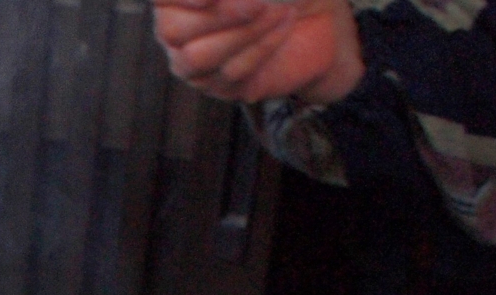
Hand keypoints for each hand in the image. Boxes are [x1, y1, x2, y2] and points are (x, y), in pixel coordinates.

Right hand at [154, 0, 364, 105]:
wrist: (322, 17)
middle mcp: (178, 28)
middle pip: (172, 29)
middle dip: (220, 13)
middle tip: (260, 2)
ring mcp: (194, 61)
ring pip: (196, 57)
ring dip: (243, 32)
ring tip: (280, 11)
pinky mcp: (220, 86)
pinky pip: (229, 74)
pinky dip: (262, 46)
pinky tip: (285, 26)